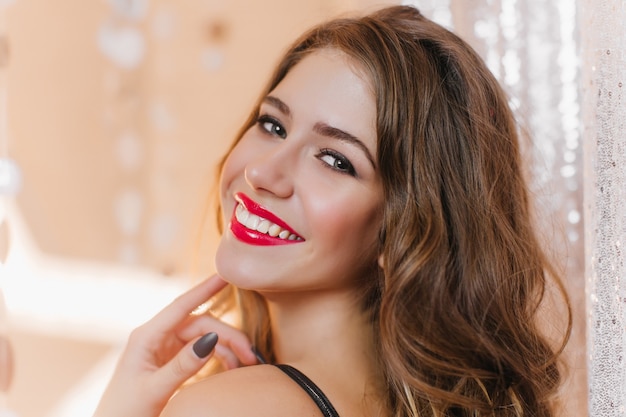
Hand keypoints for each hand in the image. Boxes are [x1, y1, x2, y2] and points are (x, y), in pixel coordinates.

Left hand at [93, 275, 257, 416]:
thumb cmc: (124, 412)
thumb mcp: (153, 390)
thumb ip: (182, 366)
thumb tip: (212, 339)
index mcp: (145, 337)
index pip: (181, 306)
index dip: (204, 289)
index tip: (224, 275)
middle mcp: (157, 337)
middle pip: (201, 325)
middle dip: (229, 337)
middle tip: (251, 356)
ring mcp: (165, 349)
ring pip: (205, 338)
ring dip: (227, 349)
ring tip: (246, 365)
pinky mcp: (171, 361)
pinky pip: (202, 352)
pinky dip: (219, 358)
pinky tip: (231, 370)